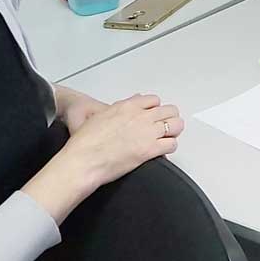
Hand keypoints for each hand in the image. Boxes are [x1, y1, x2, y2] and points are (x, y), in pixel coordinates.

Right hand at [57, 94, 181, 191]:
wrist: (83, 160)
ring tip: (166, 139)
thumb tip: (133, 101)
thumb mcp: (100, 116)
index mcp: (128, 106)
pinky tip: (162, 151)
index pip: (154, 100)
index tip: (153, 117)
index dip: (155, 109)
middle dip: (168, 119)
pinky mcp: (149, 150)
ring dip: (173, 132)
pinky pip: (172, 144)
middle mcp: (141, 117)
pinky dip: (169, 147)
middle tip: (164, 128)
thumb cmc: (85, 142)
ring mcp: (147, 133)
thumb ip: (120, 108)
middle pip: (170, 111)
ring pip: (176, 125)